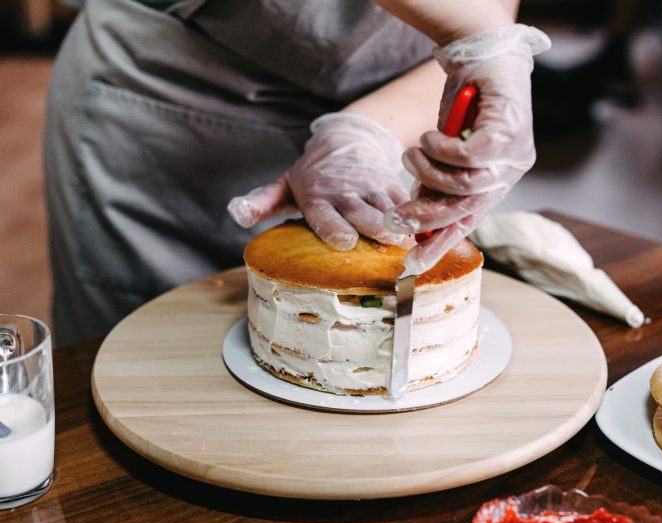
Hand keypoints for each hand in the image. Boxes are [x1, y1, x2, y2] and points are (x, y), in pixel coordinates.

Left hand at [228, 112, 410, 249]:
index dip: (335, 228)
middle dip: (376, 227)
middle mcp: (345, 191)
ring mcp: (372, 187)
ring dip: (402, 225)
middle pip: (363, 214)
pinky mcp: (393, 186)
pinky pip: (407, 203)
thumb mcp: (285, 185)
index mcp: (316, 195)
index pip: (325, 215)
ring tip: (412, 243)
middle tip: (389, 243)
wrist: (348, 141)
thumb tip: (235, 214)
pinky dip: (418, 218)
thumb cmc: (313, 175)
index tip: (345, 241)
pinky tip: (426, 235)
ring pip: (390, 209)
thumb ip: (262, 201)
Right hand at [386, 24, 550, 273]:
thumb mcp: (444, 153)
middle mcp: (509, 174)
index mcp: (495, 184)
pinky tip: (430, 135)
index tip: (413, 264)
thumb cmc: (464, 106)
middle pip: (465, 211)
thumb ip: (435, 183)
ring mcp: (512, 155)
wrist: (484, 55)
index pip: (467, 223)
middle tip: (395, 216)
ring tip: (413, 153)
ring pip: (464, 185)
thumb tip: (413, 218)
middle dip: (425, 217)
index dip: (440, 245)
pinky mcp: (508, 132)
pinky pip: (468, 157)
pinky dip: (441, 149)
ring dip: (427, 172)